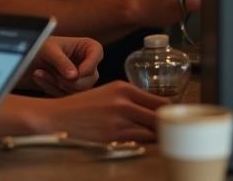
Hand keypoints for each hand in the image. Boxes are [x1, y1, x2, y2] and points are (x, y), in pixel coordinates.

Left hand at [19, 36, 101, 94]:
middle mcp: (89, 64)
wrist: (28, 58)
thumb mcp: (48, 49)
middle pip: (90, 79)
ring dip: (57, 84)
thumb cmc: (40, 47)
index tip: (78, 73)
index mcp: (88, 47)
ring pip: (78, 91)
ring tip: (39, 72)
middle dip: (69, 80)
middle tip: (52, 73)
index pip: (97, 54)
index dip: (89, 65)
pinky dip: (51, 89)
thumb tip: (74, 76)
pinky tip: (39, 78)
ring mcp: (82, 79)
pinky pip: (67, 97)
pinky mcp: (73, 91)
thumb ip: (61, 61)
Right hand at [43, 80, 167, 142]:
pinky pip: (140, 143)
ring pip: (153, 132)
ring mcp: (119, 120)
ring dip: (157, 138)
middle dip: (167, 127)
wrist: (57, 117)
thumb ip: (130, 100)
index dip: (171, 113)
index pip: (161, 102)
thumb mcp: (106, 93)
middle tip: (170, 133)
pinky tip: (142, 145)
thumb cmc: (81, 107)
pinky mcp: (114, 137)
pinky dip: (144, 145)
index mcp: (123, 88)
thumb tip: (156, 111)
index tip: (174, 119)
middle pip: (161, 117)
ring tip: (157, 140)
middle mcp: (123, 101)